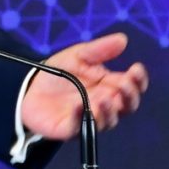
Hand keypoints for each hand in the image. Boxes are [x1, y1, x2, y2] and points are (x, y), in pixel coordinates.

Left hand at [20, 32, 148, 139]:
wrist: (31, 89)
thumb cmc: (60, 74)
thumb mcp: (78, 56)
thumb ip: (99, 50)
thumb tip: (122, 39)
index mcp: (110, 86)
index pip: (132, 86)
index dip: (138, 80)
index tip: (136, 68)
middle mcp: (105, 105)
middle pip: (126, 106)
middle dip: (129, 96)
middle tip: (124, 85)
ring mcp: (89, 118)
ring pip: (108, 120)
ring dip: (109, 111)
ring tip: (105, 99)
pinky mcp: (71, 129)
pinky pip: (79, 127)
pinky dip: (80, 117)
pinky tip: (78, 106)